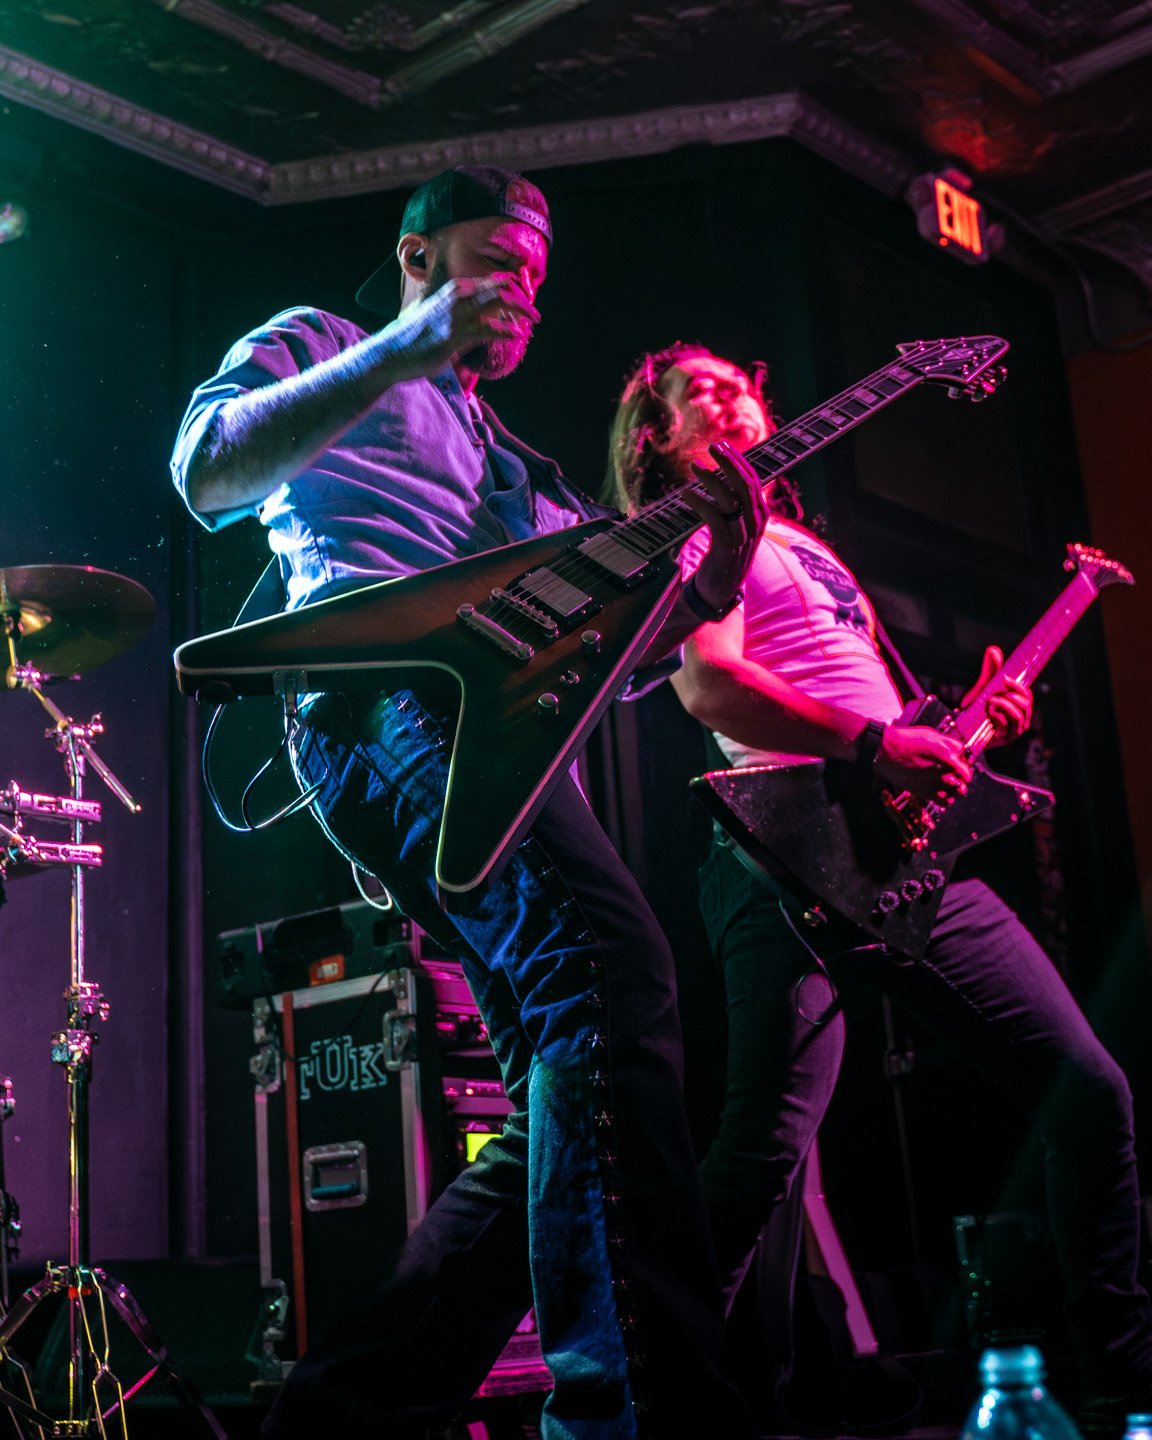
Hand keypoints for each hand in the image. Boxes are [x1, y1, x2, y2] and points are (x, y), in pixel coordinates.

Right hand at [382, 272, 539, 380]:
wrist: (392, 352)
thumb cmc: (414, 338)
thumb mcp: (434, 316)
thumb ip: (454, 312)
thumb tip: (472, 321)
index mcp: (453, 290)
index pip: (490, 282)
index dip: (511, 290)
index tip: (524, 300)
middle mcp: (456, 297)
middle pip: (498, 289)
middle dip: (521, 300)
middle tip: (536, 315)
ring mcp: (456, 314)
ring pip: (497, 303)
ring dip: (520, 312)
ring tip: (533, 324)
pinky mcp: (455, 334)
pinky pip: (488, 329)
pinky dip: (506, 331)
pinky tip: (517, 335)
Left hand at [684, 441, 769, 612]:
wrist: (721, 590)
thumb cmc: (725, 554)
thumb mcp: (735, 525)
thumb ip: (733, 503)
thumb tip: (722, 475)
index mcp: (760, 514)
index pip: (753, 480)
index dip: (738, 461)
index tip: (722, 445)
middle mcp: (755, 523)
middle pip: (746, 485)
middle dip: (730, 462)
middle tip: (713, 446)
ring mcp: (742, 536)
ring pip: (731, 499)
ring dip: (712, 479)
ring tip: (694, 466)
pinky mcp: (726, 547)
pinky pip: (714, 518)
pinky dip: (700, 502)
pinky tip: (686, 493)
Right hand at [875, 724, 971, 801]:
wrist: (886, 752)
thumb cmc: (907, 740)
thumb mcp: (932, 734)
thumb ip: (950, 743)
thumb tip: (962, 752)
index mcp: (947, 755)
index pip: (967, 764)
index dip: (964, 764)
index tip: (959, 764)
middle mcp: (944, 771)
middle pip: (965, 779)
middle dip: (962, 776)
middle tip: (954, 772)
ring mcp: (935, 783)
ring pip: (958, 791)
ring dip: (956, 787)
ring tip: (948, 782)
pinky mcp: (926, 793)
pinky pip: (946, 801)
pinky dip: (947, 798)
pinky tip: (941, 790)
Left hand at [961, 645, 1032, 745]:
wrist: (961, 728)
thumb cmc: (976, 709)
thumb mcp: (983, 687)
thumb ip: (990, 671)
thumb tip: (994, 649)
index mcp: (1018, 706)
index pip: (1027, 695)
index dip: (1019, 687)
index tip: (1004, 679)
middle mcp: (1020, 719)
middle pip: (1027, 705)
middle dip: (1011, 695)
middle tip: (994, 692)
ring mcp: (1013, 731)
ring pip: (1019, 715)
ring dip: (1004, 705)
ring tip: (989, 701)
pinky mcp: (1004, 740)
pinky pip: (1006, 727)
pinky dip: (997, 717)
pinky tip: (988, 713)